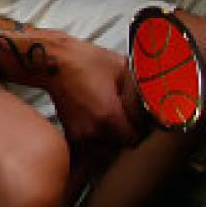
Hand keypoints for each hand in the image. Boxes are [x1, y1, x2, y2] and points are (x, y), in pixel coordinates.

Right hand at [43, 33, 141, 152]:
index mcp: (108, 114)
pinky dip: (98, 135)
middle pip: (120, 145)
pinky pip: (91, 142)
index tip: (142, 119)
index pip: (134, 138)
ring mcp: (80, 131)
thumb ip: (139, 87)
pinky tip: (100, 119)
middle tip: (130, 118)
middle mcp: (93, 128)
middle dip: (127, 134)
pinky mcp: (70, 130)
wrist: (51, 60)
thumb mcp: (121, 67)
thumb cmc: (84, 60)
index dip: (141, 129)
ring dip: (113, 137)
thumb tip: (154, 98)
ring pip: (106, 146)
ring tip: (114, 119)